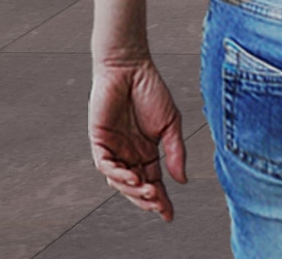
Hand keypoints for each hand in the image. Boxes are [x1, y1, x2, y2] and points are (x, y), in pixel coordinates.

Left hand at [88, 54, 188, 219]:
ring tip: (149, 191)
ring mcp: (114, 148)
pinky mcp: (99, 141)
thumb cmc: (151, 90)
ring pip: (119, 181)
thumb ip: (175, 152)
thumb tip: (182, 180)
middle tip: (158, 205)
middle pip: (136, 187)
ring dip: (133, 190)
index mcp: (147, 151)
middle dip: (146, 199)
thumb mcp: (171, 124)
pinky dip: (118, 174)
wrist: (130, 67)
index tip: (169, 215)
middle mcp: (129, 153)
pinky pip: (105, 166)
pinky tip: (132, 176)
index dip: (161, 200)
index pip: (154, 182)